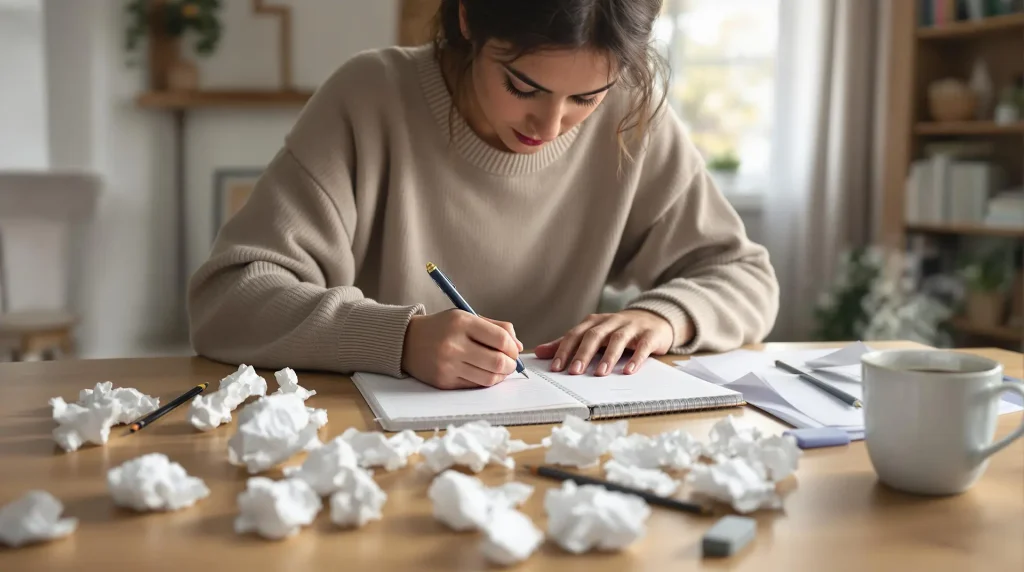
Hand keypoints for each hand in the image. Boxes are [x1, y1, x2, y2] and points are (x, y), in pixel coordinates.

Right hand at [401, 310, 522, 389]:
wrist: (406, 342)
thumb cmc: (442, 328)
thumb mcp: (466, 317)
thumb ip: (495, 327)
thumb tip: (518, 347)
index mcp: (461, 323)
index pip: (500, 339)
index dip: (513, 348)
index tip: (514, 351)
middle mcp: (454, 344)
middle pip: (497, 362)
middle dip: (511, 365)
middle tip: (511, 364)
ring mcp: (448, 365)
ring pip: (488, 378)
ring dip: (500, 376)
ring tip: (499, 370)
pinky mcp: (444, 382)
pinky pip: (474, 385)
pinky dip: (484, 381)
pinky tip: (483, 373)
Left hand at [535, 310, 674, 375]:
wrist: (653, 318)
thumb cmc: (617, 330)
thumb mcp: (592, 333)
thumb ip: (567, 344)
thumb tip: (539, 352)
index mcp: (594, 322)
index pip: (575, 334)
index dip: (565, 350)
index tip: (556, 368)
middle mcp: (611, 322)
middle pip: (594, 335)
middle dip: (584, 353)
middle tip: (575, 372)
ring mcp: (631, 327)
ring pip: (618, 339)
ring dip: (608, 356)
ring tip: (600, 373)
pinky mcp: (649, 335)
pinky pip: (642, 346)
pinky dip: (636, 358)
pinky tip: (628, 371)